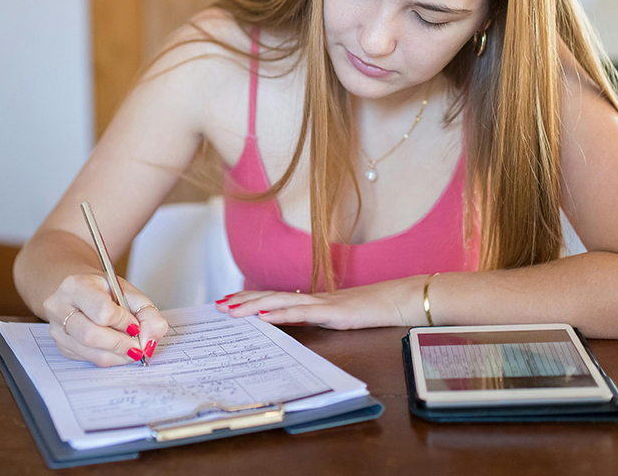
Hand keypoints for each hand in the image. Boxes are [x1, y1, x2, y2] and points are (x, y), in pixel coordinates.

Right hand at [42, 274, 168, 366]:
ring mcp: (56, 329)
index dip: (124, 322)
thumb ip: (148, 314)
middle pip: (91, 336)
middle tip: (138, 346)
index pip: (102, 312)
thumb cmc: (104, 291)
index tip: (135, 324)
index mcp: (76, 286)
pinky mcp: (62, 346)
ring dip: (118, 354)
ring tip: (130, 347)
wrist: (80, 292)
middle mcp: (59, 307)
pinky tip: (116, 348)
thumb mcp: (129, 293)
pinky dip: (110, 357)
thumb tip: (150, 342)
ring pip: (91, 352)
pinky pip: (89, 359)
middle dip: (121, 344)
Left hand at [216, 276, 425, 329]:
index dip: (250, 298)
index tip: (227, 301)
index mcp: (314, 300)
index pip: (275, 297)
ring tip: (232, 311)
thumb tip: (296, 320)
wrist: (399, 299)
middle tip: (217, 306)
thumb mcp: (339, 315)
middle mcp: (313, 298)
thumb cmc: (373, 308)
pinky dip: (280, 315)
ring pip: (280, 303)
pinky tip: (264, 317)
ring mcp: (322, 304)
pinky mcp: (333, 313)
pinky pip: (302, 314)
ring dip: (253, 306)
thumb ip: (319, 316)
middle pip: (270, 297)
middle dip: (243, 301)